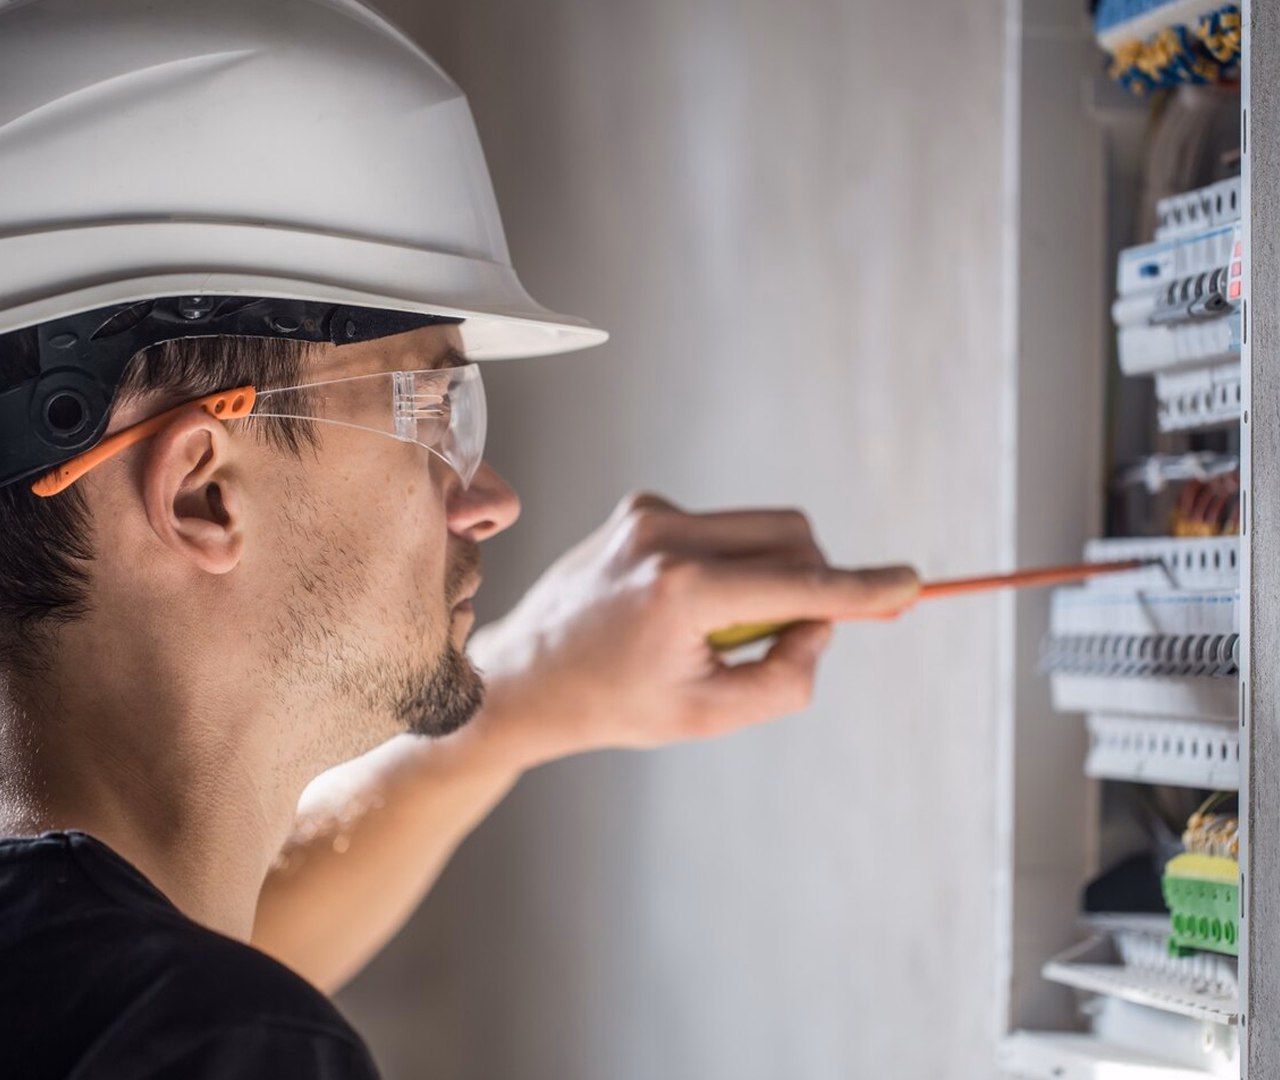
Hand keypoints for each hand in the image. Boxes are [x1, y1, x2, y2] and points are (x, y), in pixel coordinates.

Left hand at [460, 492, 918, 770]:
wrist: (525, 675)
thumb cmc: (614, 704)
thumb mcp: (708, 715)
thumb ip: (785, 677)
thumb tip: (824, 622)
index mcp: (680, 591)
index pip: (798, 584)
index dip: (862, 589)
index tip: (911, 584)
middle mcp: (664, 535)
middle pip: (792, 536)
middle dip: (813, 581)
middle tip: (785, 636)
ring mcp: (649, 513)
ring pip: (761, 528)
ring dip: (768, 575)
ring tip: (715, 629)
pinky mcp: (641, 508)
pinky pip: (722, 528)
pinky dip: (730, 565)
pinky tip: (683, 607)